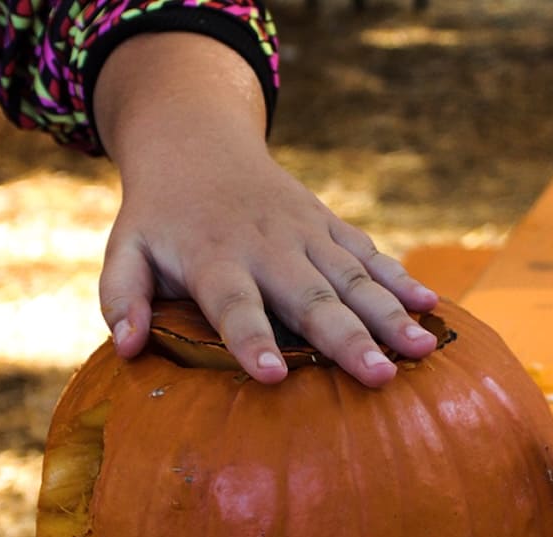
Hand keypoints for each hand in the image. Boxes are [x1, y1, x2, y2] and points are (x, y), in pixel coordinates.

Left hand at [93, 33, 438, 387]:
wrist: (198, 144)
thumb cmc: (160, 217)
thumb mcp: (126, 249)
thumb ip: (122, 295)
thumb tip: (126, 349)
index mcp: (214, 259)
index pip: (234, 305)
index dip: (253, 339)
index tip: (274, 376)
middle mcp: (265, 246)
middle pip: (310, 297)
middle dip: (347, 338)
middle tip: (380, 377)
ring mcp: (304, 233)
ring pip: (352, 276)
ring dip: (389, 313)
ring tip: (423, 349)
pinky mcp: (327, 224)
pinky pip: (367, 251)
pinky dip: (399, 277)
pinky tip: (430, 306)